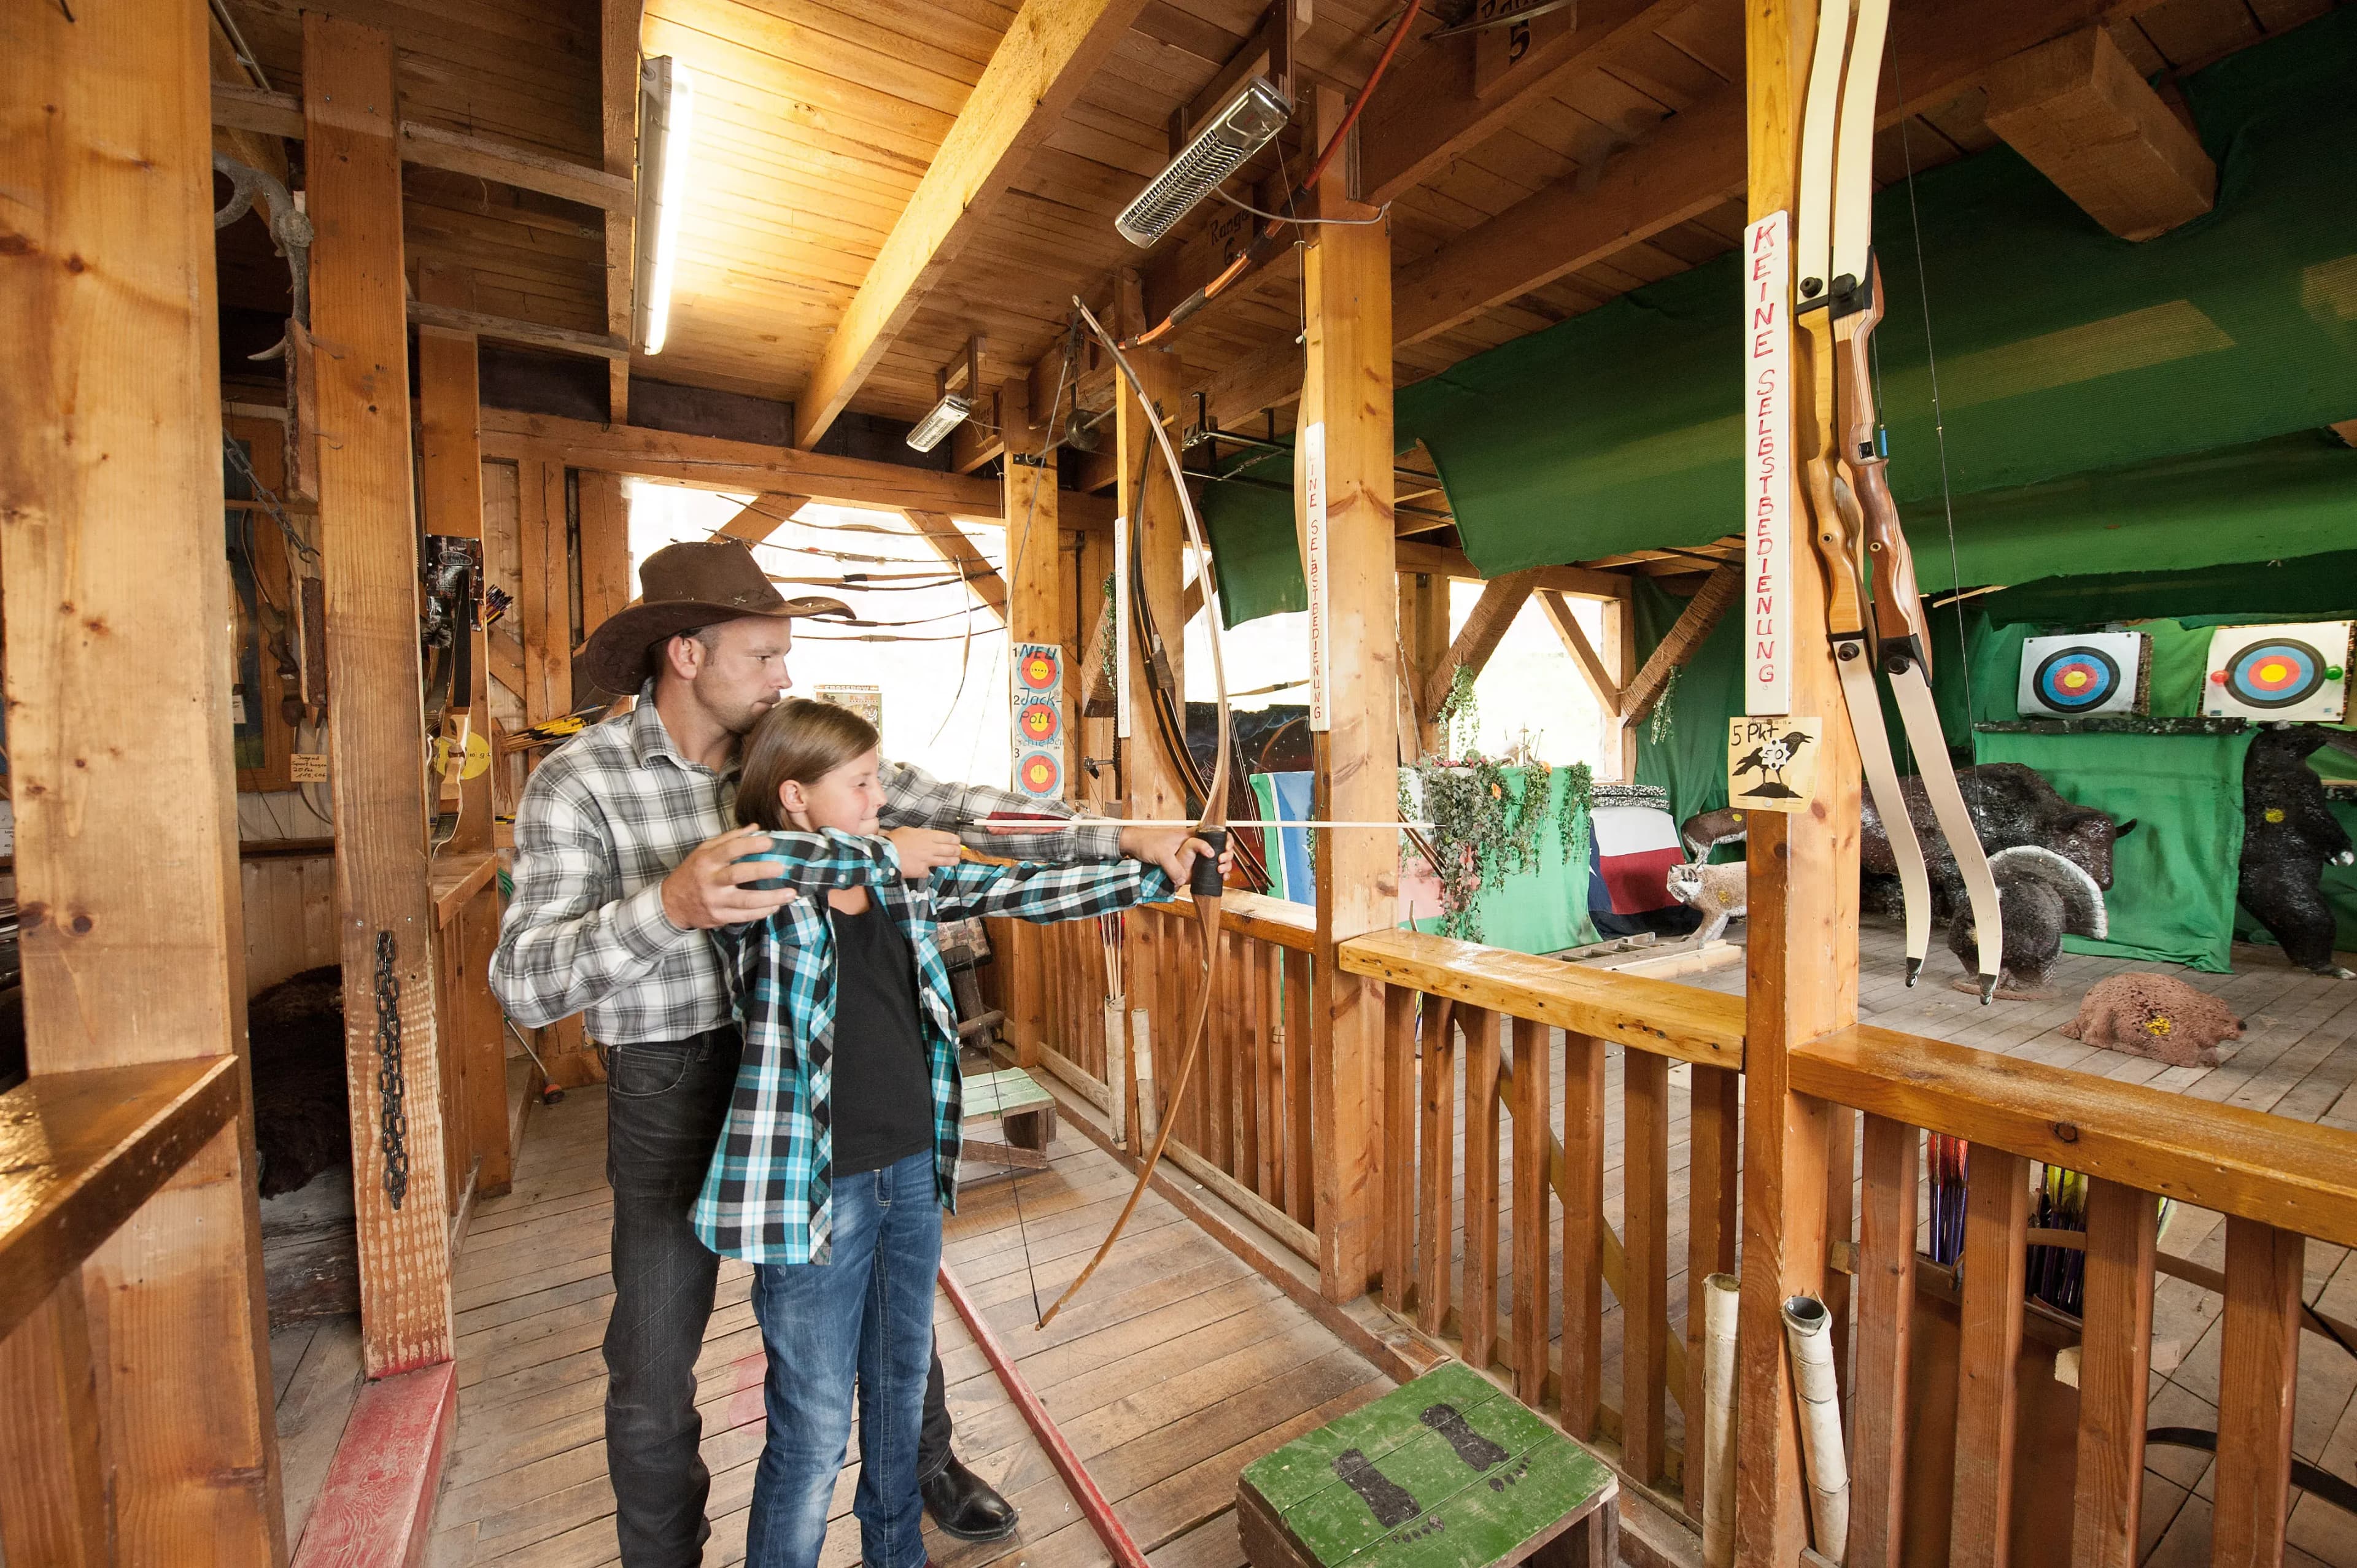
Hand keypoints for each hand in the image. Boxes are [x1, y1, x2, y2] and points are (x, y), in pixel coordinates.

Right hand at [660, 826, 802, 929]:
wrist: (672, 904)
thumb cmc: (693, 873)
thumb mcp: (704, 851)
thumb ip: (729, 838)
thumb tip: (755, 827)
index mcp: (706, 861)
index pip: (729, 850)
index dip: (750, 845)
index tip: (770, 842)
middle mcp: (710, 881)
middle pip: (738, 875)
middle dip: (762, 871)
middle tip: (782, 868)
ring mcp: (715, 901)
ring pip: (746, 901)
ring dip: (771, 898)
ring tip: (790, 893)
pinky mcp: (719, 917)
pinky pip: (745, 916)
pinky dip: (763, 911)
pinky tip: (776, 905)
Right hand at [884, 827, 963, 881]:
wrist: (884, 855)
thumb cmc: (893, 841)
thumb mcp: (907, 831)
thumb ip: (920, 834)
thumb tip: (924, 837)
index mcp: (927, 836)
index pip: (948, 837)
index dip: (955, 840)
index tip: (957, 841)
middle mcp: (930, 848)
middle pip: (951, 850)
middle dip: (957, 850)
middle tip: (958, 851)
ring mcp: (928, 860)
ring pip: (946, 861)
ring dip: (953, 861)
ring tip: (956, 860)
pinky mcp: (922, 871)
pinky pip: (929, 872)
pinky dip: (928, 871)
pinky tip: (925, 869)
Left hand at [1120, 826, 1233, 884]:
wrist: (1135, 846)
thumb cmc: (1147, 843)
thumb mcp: (1160, 855)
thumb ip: (1172, 867)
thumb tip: (1182, 880)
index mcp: (1191, 835)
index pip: (1216, 833)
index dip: (1225, 841)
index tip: (1224, 852)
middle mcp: (1194, 844)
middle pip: (1219, 847)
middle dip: (1227, 856)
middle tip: (1221, 865)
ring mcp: (1192, 855)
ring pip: (1215, 858)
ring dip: (1223, 866)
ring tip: (1221, 873)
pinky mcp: (1188, 865)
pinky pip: (1205, 868)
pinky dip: (1214, 873)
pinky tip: (1219, 879)